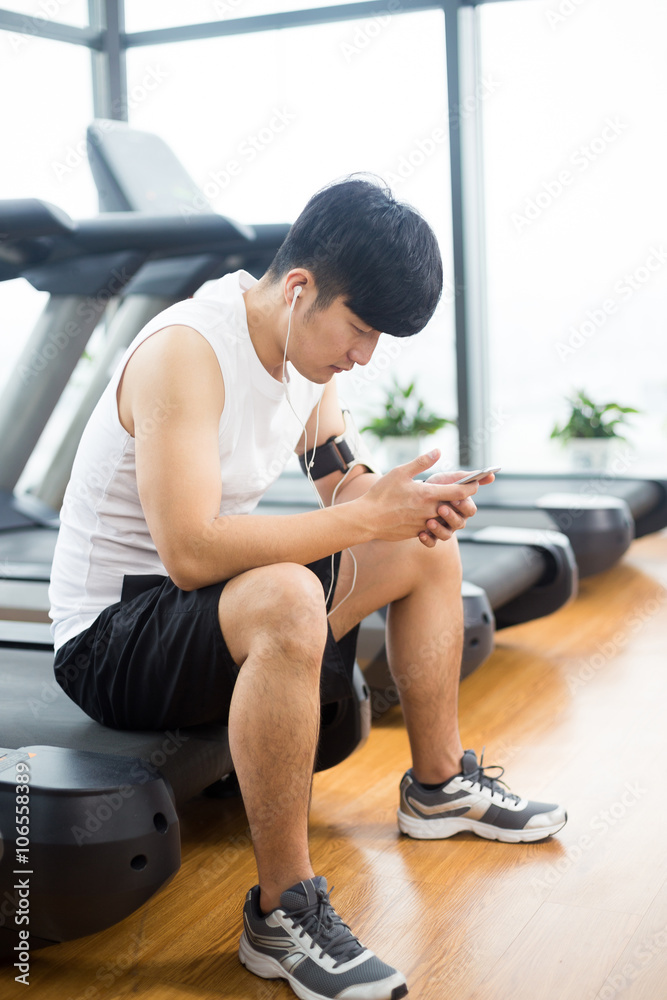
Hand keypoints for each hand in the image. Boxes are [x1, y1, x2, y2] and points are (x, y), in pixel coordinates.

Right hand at [360, 449, 480, 546]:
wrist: (367, 519)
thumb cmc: (381, 494)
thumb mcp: (400, 472)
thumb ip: (421, 462)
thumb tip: (438, 451)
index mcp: (428, 494)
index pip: (459, 492)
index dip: (471, 487)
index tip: (476, 482)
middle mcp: (430, 511)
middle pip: (456, 507)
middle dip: (461, 500)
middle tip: (460, 492)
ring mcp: (424, 524)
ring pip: (446, 519)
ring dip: (449, 512)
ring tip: (443, 503)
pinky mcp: (418, 533)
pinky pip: (433, 528)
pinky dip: (434, 521)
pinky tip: (426, 513)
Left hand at [421, 468, 495, 542]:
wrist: (417, 494)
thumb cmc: (439, 485)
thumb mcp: (453, 479)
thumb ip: (470, 477)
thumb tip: (492, 475)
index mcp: (463, 507)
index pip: (470, 510)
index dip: (463, 505)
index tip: (455, 499)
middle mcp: (456, 520)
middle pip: (459, 523)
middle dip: (451, 516)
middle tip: (441, 508)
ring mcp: (445, 529)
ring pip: (446, 535)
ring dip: (438, 529)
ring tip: (429, 522)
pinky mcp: (432, 536)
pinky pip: (432, 543)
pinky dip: (427, 539)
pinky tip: (421, 533)